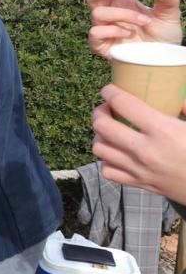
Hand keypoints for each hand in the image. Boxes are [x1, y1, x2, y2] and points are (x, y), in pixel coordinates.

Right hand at [86, 0, 180, 57]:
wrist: (162, 60)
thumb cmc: (163, 36)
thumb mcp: (169, 15)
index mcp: (121, 2)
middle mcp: (110, 14)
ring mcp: (104, 29)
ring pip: (97, 13)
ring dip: (121, 14)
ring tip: (143, 21)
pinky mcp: (101, 45)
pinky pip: (96, 33)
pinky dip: (113, 31)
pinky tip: (128, 34)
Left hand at [92, 84, 185, 202]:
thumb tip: (175, 96)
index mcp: (162, 129)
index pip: (123, 104)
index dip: (110, 92)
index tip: (108, 89)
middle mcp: (144, 149)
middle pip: (102, 126)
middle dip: (99, 112)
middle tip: (107, 108)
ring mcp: (139, 169)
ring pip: (99, 149)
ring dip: (99, 135)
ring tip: (108, 129)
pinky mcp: (139, 184)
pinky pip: (108, 171)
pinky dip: (106, 160)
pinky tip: (116, 153)